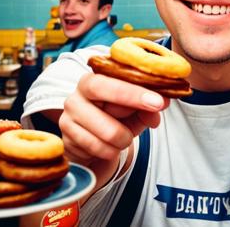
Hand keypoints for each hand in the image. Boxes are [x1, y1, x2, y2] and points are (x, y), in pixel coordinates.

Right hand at [59, 72, 168, 186]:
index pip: (112, 78)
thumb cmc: (115, 120)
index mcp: (94, 79)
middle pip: (100, 90)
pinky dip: (111, 151)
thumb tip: (163, 103)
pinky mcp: (66, 139)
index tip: (158, 100)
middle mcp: (77, 94)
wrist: (92, 146)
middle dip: (131, 101)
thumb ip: (148, 106)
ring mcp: (68, 116)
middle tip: (154, 111)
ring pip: (106, 129)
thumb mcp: (135, 112)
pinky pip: (97, 148)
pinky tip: (110, 148)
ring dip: (124, 138)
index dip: (135, 89)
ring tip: (125, 138)